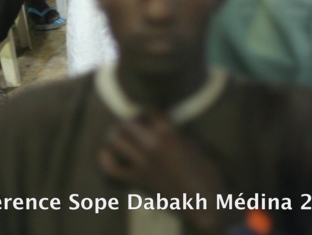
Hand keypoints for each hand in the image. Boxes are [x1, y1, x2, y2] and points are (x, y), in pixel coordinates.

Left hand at [98, 112, 227, 232]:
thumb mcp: (194, 143)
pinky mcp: (138, 179)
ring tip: (123, 134)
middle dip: (132, 120)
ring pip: (117, 140)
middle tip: (138, 124)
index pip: (151, 110)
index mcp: (169, 134)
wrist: (204, 201)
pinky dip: (106, 160)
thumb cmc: (206, 171)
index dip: (151, 109)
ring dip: (117, 134)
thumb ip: (175, 131)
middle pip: (130, 122)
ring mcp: (142, 163)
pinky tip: (107, 152)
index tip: (153, 112)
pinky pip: (112, 169)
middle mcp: (152, 145)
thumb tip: (162, 124)